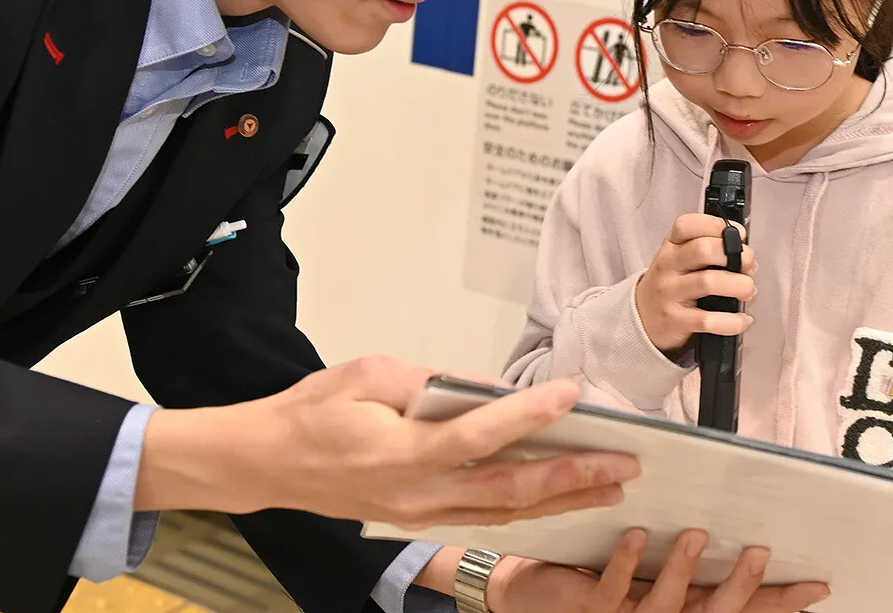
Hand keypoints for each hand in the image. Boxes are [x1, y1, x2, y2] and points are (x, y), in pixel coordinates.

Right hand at [136, 355, 638, 526]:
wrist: (267, 462)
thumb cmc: (313, 412)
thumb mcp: (368, 374)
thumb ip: (429, 380)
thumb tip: (486, 388)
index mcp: (403, 452)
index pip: (480, 436)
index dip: (529, 416)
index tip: (572, 392)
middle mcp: (418, 494)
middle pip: (509, 490)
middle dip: (573, 476)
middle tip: (625, 462)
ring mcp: (421, 513)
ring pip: (505, 512)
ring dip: (562, 499)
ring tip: (613, 485)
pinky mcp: (421, 518)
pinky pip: (485, 517)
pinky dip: (529, 510)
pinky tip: (562, 499)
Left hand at [488, 529, 829, 612]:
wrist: (530, 601)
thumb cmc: (595, 582)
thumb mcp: (651, 572)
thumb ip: (689, 559)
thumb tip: (727, 520)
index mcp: (683, 611)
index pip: (740, 612)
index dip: (779, 603)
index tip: (816, 586)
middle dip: (740, 590)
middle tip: (760, 553)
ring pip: (662, 606)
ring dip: (681, 570)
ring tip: (696, 533)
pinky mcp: (588, 610)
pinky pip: (609, 589)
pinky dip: (624, 563)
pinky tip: (635, 535)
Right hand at [636, 214, 756, 352]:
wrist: (641, 318)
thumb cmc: (671, 285)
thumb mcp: (680, 261)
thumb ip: (709, 252)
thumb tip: (747, 259)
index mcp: (671, 246)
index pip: (688, 225)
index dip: (717, 225)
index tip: (739, 235)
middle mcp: (668, 266)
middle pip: (703, 249)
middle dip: (737, 255)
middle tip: (749, 267)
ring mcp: (669, 293)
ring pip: (708, 282)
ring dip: (739, 286)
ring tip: (747, 291)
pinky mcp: (674, 320)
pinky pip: (707, 320)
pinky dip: (732, 321)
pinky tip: (742, 320)